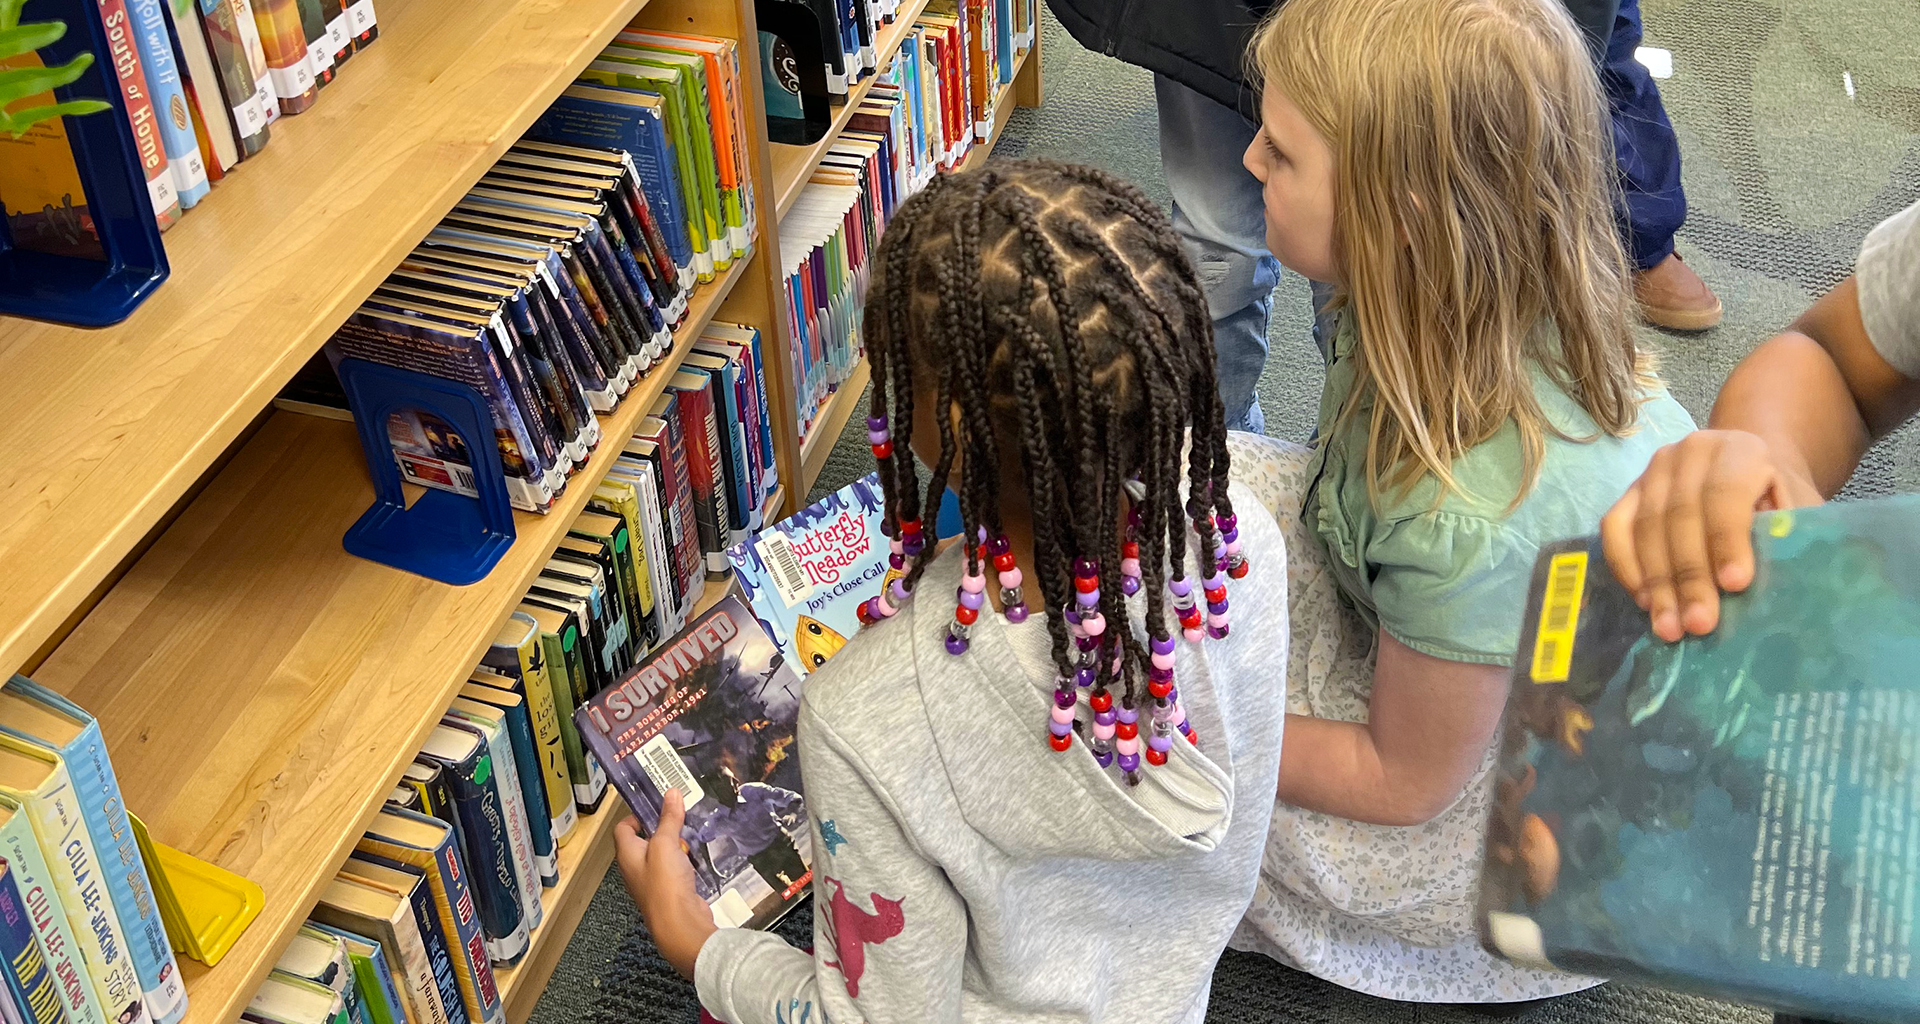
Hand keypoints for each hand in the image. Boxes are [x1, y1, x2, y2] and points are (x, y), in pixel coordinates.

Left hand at [615, 790, 717, 980]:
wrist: (679, 924)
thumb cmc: (664, 882)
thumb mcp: (665, 844)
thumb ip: (668, 819)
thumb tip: (671, 792)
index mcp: (626, 855)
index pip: (623, 828)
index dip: (636, 815)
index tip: (655, 806)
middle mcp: (634, 869)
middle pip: (643, 841)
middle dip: (661, 828)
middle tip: (679, 817)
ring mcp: (651, 882)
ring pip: (661, 855)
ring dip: (674, 845)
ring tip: (690, 834)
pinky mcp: (669, 892)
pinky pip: (674, 870)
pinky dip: (683, 861)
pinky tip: (696, 857)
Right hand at [1601, 430, 1821, 641]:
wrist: (1744, 473)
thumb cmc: (1777, 502)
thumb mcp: (1799, 511)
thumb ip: (1791, 536)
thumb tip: (1785, 584)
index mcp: (1739, 449)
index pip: (1725, 493)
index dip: (1728, 540)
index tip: (1735, 585)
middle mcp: (1689, 453)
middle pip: (1680, 515)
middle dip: (1689, 575)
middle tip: (1698, 623)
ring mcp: (1652, 472)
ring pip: (1644, 527)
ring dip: (1656, 583)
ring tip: (1670, 626)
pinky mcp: (1628, 494)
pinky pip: (1614, 531)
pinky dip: (1626, 568)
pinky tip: (1644, 601)